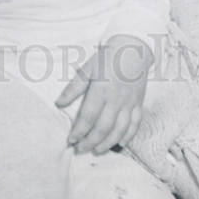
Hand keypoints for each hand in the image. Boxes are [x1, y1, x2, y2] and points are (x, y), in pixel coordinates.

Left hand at [55, 34, 151, 154]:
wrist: (133, 48)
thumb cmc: (107, 58)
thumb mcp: (88, 69)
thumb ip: (73, 88)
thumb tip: (59, 103)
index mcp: (101, 89)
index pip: (88, 116)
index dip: (79, 131)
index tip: (70, 140)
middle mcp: (116, 99)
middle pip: (103, 127)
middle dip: (90, 141)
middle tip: (80, 149)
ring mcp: (129, 102)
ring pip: (119, 129)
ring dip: (107, 143)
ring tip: (96, 150)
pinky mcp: (139, 103)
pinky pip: (135, 123)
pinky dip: (128, 136)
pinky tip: (119, 143)